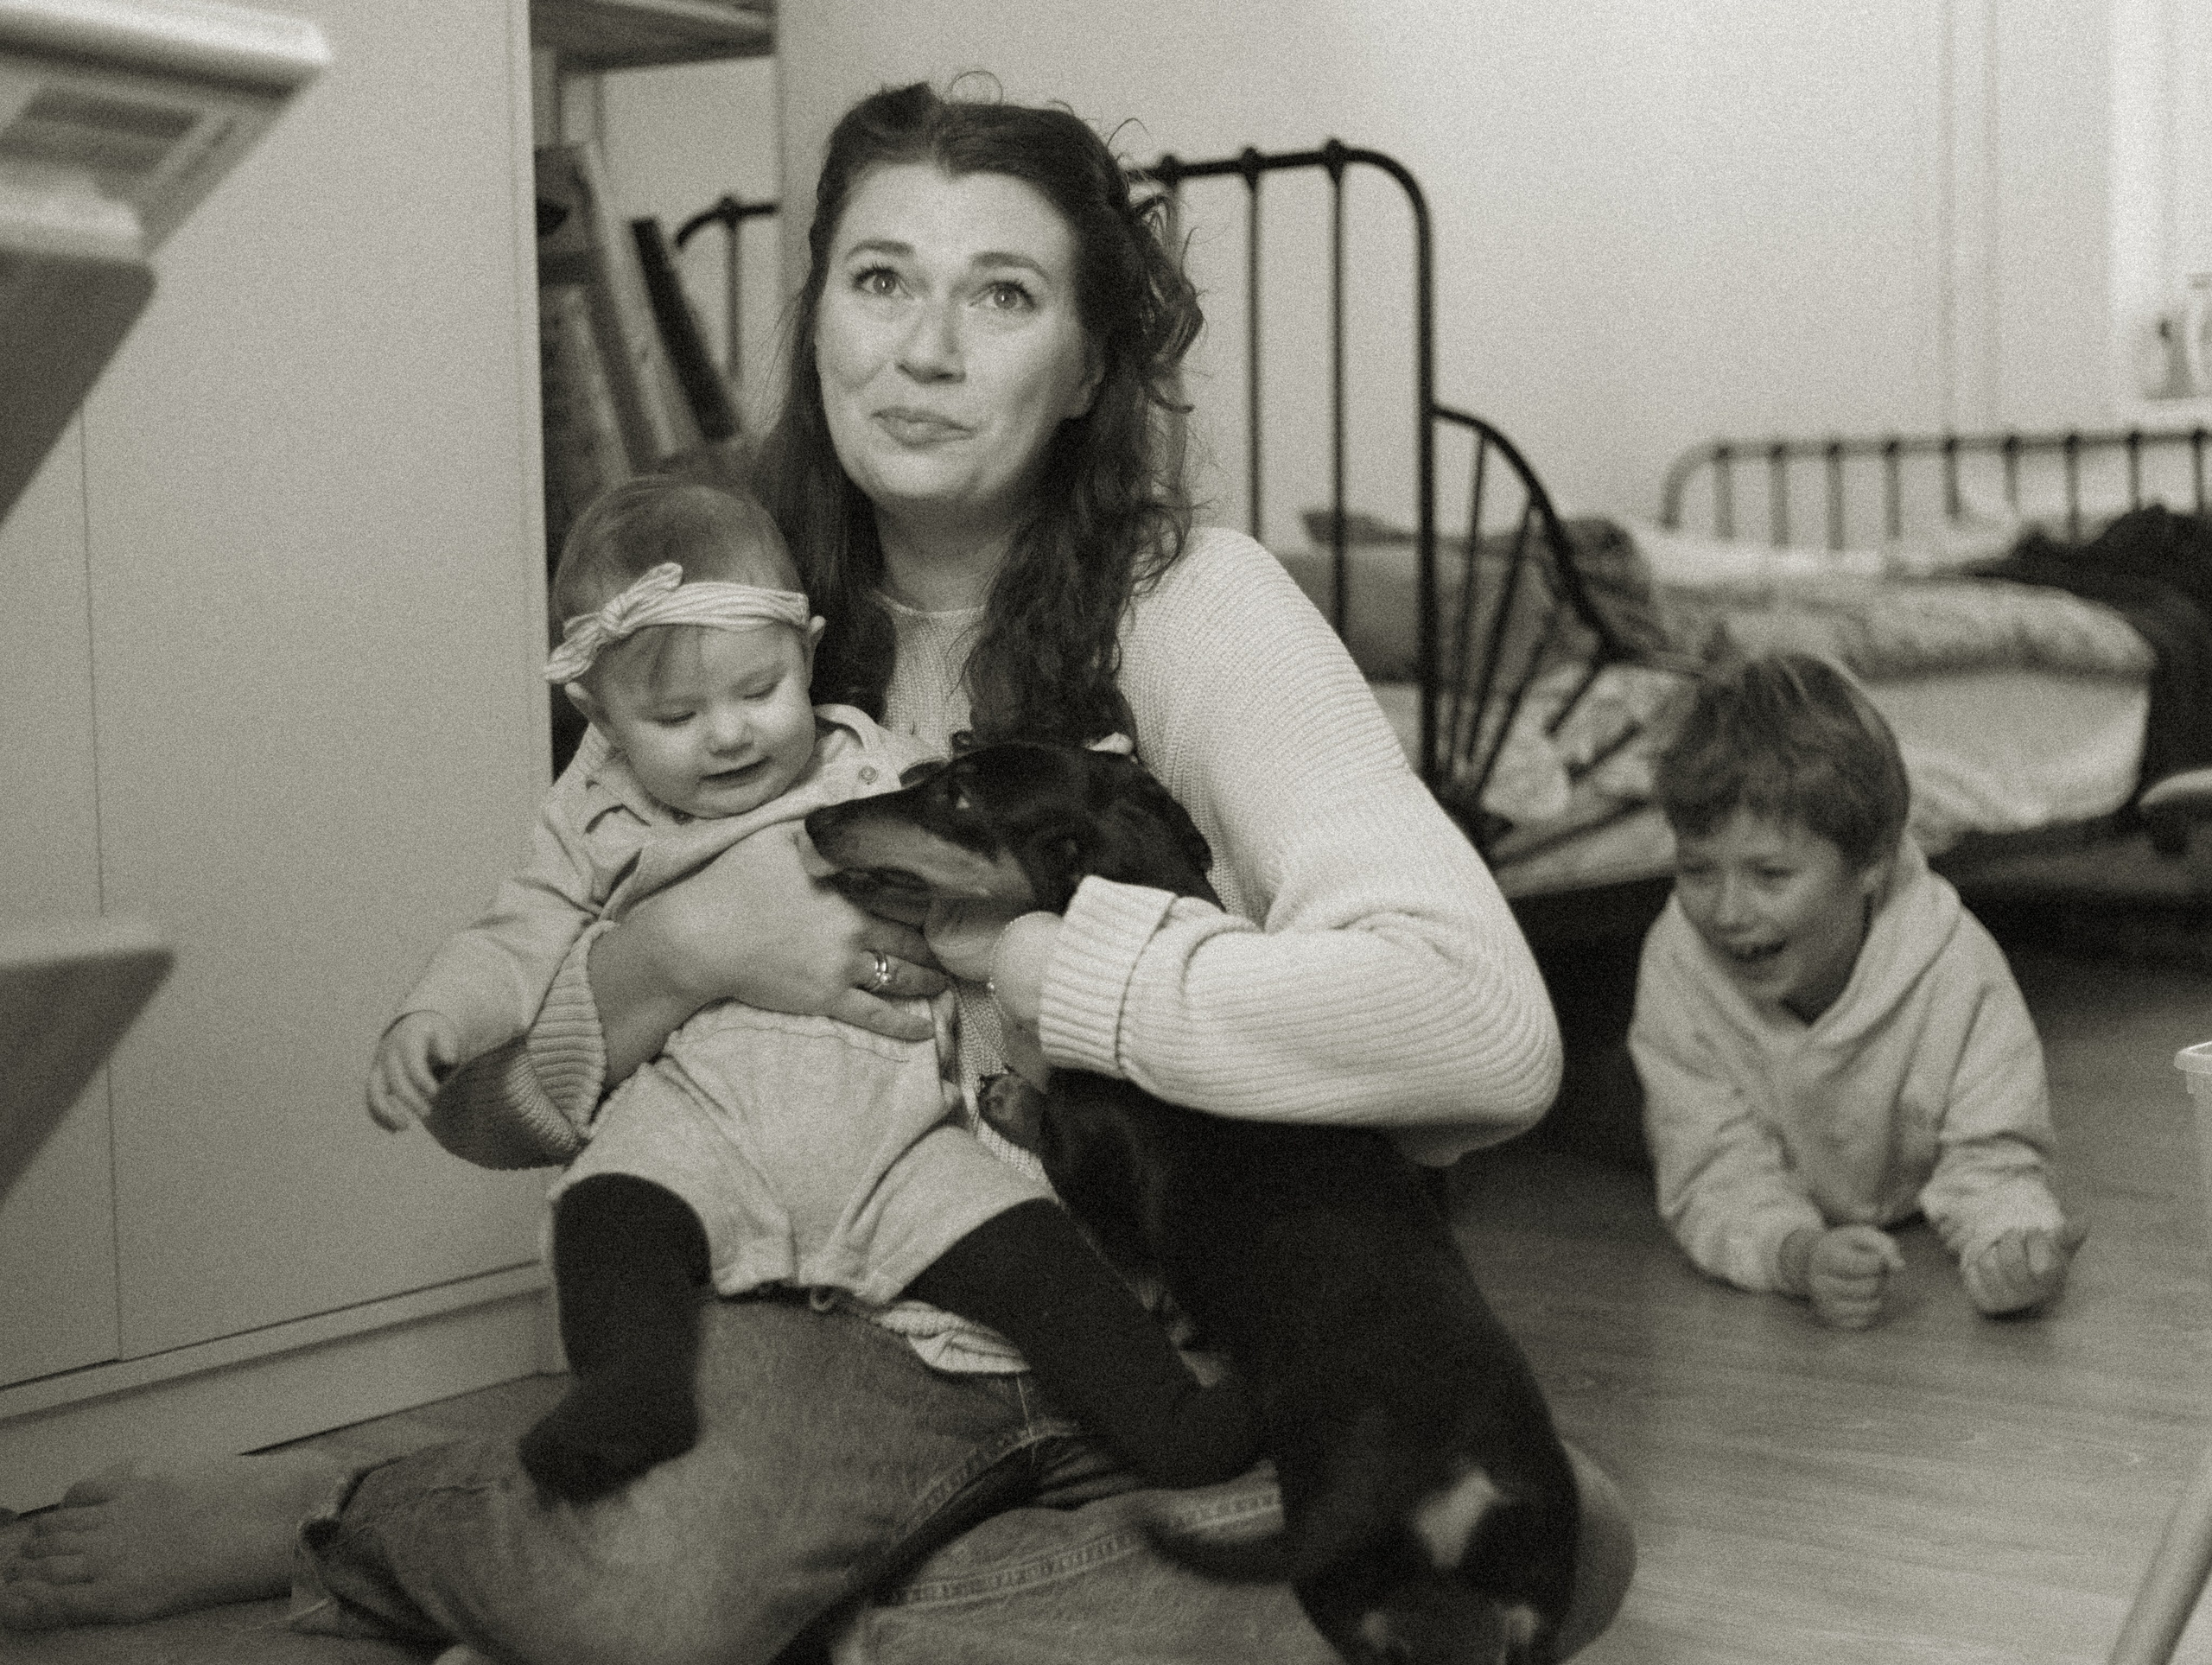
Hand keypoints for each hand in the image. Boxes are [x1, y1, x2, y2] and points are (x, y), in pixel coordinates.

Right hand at [366, 1012, 459, 1130]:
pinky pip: (371, 1099)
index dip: (423, 1080)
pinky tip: (394, 1129)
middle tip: (428, 1113)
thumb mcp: (442, 1033)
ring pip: (374, 1091)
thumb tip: (450, 1059)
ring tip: (404, 1127)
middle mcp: (389, 1053)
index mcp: (407, 1041)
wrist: (411, 1026)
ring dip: (386, 1111)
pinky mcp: (375, 1078)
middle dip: (411, 1099)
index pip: (412, 1063)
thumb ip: (446, 1045)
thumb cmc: (433, 1035)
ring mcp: (379, 1066)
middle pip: (396, 1080)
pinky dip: (379, 1115)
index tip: (436, 1094)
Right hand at [613, 825, 947, 1046]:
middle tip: (956, 950)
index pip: (904, 895)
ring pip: (901, 977)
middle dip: (936, 946)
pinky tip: (925, 1029)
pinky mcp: (827, 998)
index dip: (929, 900)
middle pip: (911, 939)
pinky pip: (876, 1015)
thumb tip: (846, 806)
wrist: (702, 935)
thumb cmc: (735, 881)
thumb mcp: (778, 836)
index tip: (948, 902)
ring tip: (945, 985)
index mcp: (849, 889)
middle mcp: (855, 929)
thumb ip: (818, 827)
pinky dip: (904, 1024)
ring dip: (929, 982)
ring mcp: (843, 967)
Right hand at [1802, 1224, 1903, 1329]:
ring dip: (1877, 1295)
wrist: (1812, 1262)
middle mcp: (1820, 1283)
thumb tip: (1899, 1267)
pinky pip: (1866, 1321)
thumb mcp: (1861, 1236)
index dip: (1880, 1260)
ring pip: (1871, 1307)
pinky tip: (1859, 1298)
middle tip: (1870, 1271)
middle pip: (1872, 1287)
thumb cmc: (1844, 1247)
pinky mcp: (1831, 1321)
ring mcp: (1824, 1304)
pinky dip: (1870, 1310)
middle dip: (1880, 1278)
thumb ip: (1883, 1245)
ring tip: (1865, 1283)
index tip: (1873, 1256)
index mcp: (1827, 1257)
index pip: (1869, 1265)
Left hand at [1963, 1217, 2086, 1315]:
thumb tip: (2083, 1221)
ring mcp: (2007, 1302)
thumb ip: (2067, 1234)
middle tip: (2012, 1237)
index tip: (2033, 1233)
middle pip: (2012, 1261)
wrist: (2017, 1274)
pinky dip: (1974, 1263)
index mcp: (2052, 1281)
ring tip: (1999, 1252)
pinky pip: (1970, 1275)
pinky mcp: (1984, 1302)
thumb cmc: (2040, 1255)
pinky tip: (1985, 1265)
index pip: (2043, 1265)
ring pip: (1989, 1265)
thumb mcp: (2055, 1243)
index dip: (2035, 1240)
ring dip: (1990, 1250)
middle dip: (2010, 1240)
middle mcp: (2031, 1297)